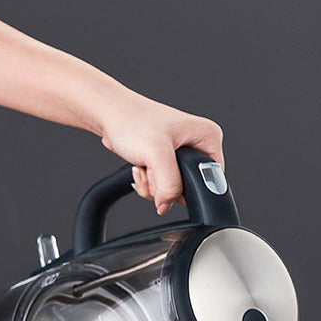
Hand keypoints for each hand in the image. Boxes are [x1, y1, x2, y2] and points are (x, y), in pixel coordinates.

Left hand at [98, 92, 223, 214]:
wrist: (108, 114)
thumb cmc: (131, 120)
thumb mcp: (157, 153)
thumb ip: (169, 184)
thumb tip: (167, 205)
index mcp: (208, 137)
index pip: (212, 179)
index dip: (190, 186)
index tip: (169, 176)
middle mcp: (198, 144)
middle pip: (191, 187)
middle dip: (166, 186)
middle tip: (152, 169)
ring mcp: (182, 154)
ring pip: (174, 190)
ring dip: (154, 185)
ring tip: (144, 165)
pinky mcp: (167, 161)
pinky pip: (163, 186)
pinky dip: (149, 183)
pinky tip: (140, 168)